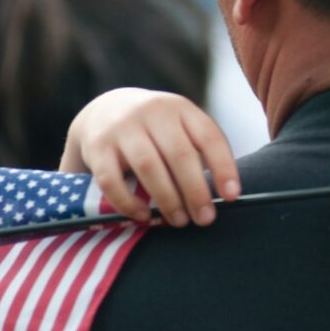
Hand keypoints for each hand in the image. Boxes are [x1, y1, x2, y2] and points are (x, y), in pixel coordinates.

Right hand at [59, 88, 240, 226]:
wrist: (104, 111)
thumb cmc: (156, 131)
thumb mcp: (179, 128)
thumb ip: (199, 154)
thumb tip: (224, 198)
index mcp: (181, 109)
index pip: (209, 137)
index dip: (224, 168)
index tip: (232, 197)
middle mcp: (152, 112)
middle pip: (180, 154)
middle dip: (196, 191)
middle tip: (205, 219)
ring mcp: (122, 127)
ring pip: (149, 166)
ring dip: (167, 199)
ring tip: (179, 221)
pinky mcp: (97, 146)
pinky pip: (112, 179)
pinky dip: (129, 202)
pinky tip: (144, 216)